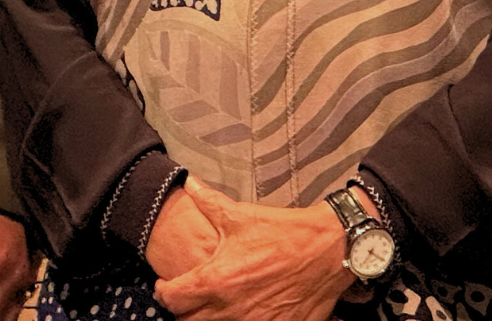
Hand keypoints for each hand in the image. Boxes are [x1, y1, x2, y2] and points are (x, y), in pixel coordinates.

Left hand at [151, 178, 350, 320]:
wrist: (328, 250)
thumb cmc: (283, 232)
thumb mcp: (241, 215)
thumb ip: (208, 201)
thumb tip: (188, 184)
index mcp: (216, 279)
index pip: (171, 298)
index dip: (163, 290)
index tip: (167, 283)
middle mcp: (230, 308)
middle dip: (183, 310)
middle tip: (189, 296)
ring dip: (208, 317)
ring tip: (214, 303)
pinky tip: (243, 310)